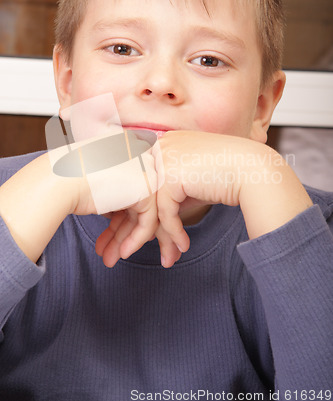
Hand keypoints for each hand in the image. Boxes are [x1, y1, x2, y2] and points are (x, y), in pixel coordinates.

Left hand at [153, 130, 312, 244]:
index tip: (151, 234)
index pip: (146, 181)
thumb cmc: (227, 177)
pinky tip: (184, 246)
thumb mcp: (192, 182)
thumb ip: (170, 195)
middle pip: (145, 195)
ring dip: (159, 236)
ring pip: (152, 206)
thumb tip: (151, 224)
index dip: (147, 211)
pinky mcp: (170, 176)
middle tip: (150, 251)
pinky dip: (174, 232)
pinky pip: (165, 212)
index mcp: (164, 143)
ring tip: (168, 257)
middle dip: (145, 227)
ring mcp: (163, 159)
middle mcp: (160, 147)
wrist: (254, 170)